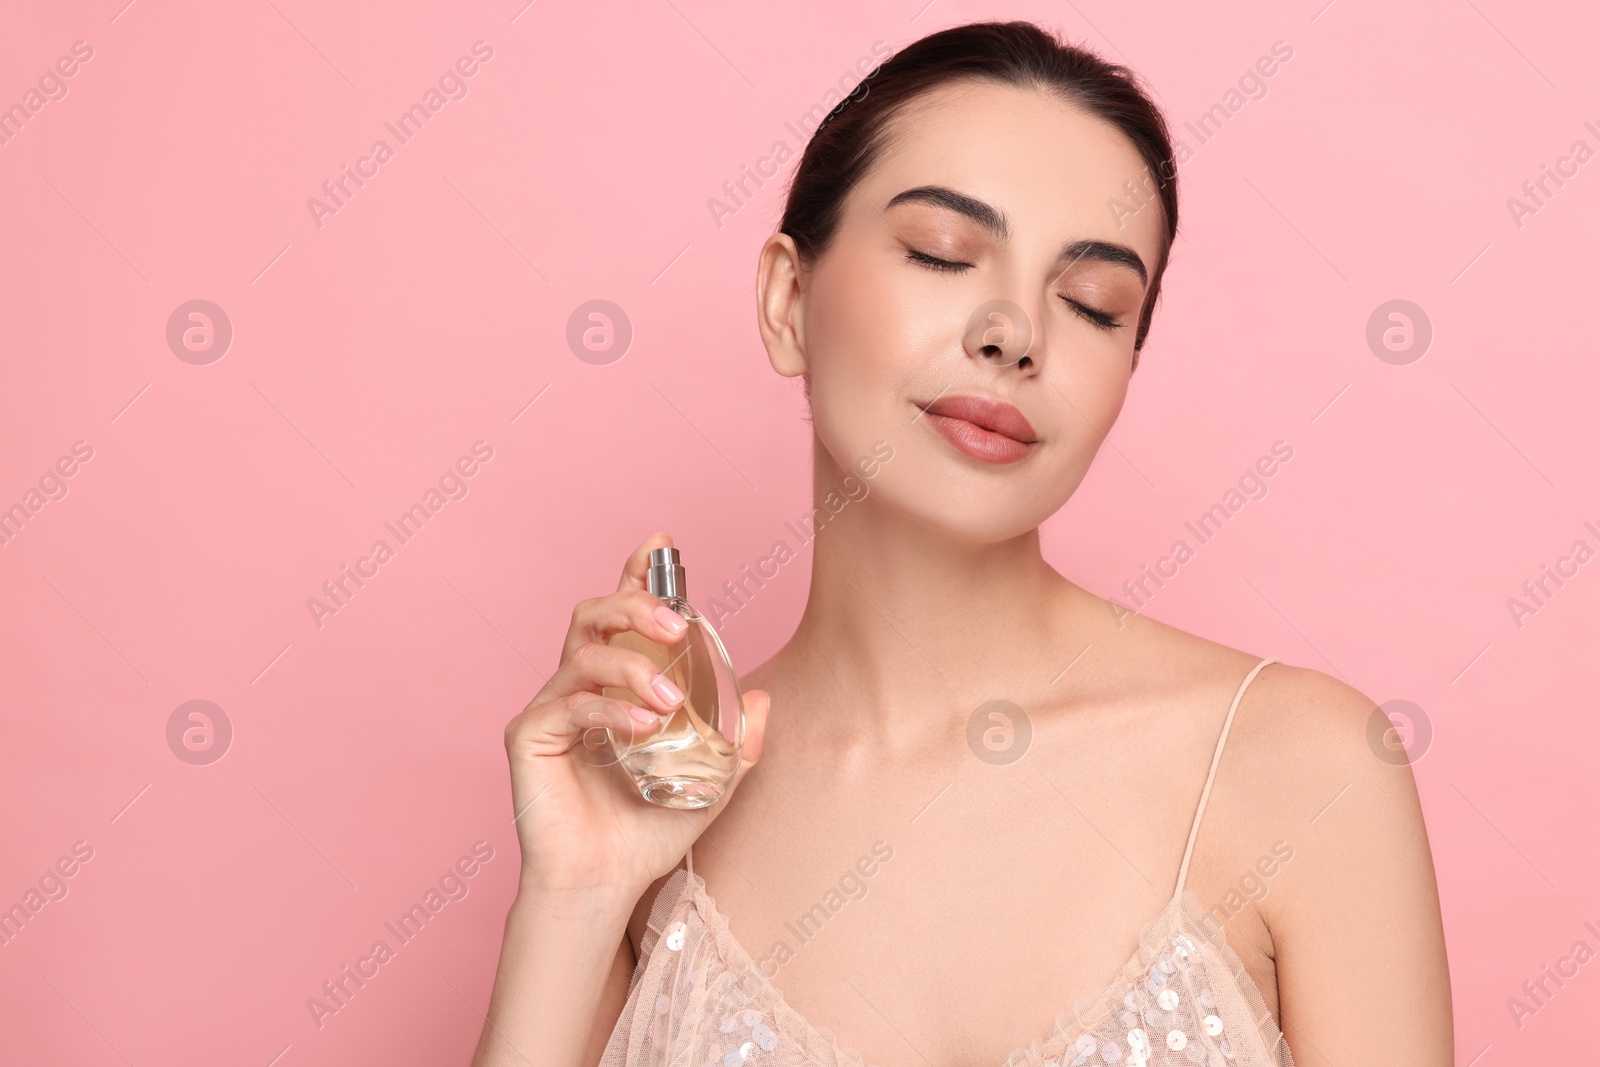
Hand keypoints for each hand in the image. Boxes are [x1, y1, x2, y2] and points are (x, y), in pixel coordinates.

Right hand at [501, 531, 769, 907]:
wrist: (606, 885)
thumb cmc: (647, 832)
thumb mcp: (710, 783)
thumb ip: (735, 742)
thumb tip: (760, 697)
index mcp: (617, 685)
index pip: (624, 617)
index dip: (638, 574)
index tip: (662, 544)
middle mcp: (579, 687)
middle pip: (594, 615)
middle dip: (635, 603)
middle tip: (676, 622)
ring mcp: (551, 709)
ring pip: (582, 652)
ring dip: (631, 665)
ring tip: (668, 702)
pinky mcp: (529, 737)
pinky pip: (567, 702)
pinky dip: (609, 708)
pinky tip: (641, 726)